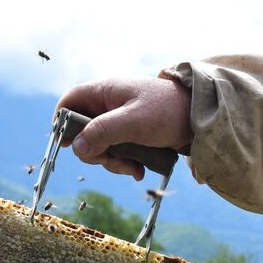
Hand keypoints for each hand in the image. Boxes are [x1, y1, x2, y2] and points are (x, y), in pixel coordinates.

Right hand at [56, 77, 191, 179]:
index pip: (69, 102)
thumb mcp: (134, 121)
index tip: (66, 145)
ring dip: (112, 162)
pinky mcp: (131, 137)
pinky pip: (117, 153)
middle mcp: (108, 106)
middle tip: (111, 160)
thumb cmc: (167, 111)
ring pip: (99, 147)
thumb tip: (77, 148)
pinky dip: (124, 164)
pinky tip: (139, 170)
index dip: (62, 122)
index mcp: (104, 92)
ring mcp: (119, 122)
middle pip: (82, 132)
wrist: (200, 118)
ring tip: (133, 167)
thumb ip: (104, 132)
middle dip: (94, 152)